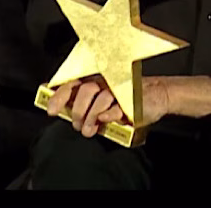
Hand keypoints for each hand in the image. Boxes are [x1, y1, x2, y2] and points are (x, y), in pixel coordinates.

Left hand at [46, 76, 170, 137]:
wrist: (158, 95)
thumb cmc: (127, 98)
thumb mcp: (104, 99)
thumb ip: (85, 102)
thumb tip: (61, 107)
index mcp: (97, 80)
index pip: (74, 83)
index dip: (60, 95)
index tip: (52, 110)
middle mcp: (106, 81)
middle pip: (85, 90)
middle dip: (77, 110)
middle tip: (76, 125)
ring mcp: (120, 89)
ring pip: (100, 98)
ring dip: (90, 116)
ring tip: (88, 130)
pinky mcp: (132, 98)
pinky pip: (117, 106)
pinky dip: (108, 114)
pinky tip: (104, 120)